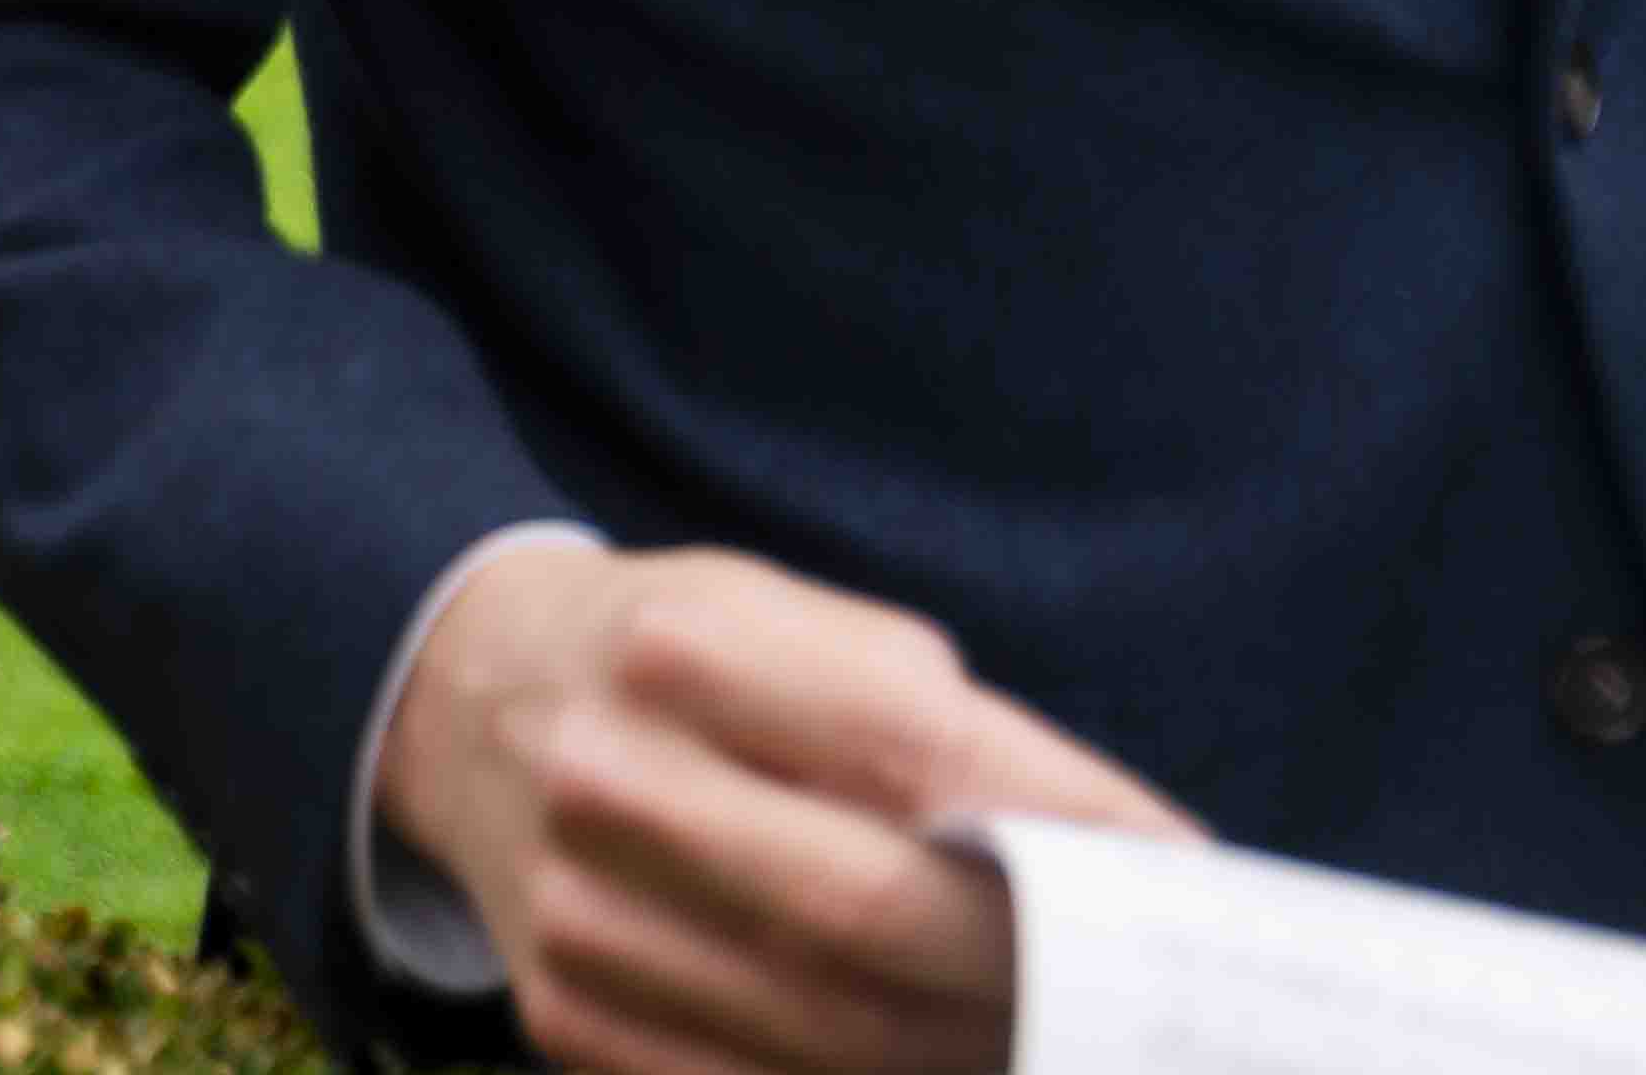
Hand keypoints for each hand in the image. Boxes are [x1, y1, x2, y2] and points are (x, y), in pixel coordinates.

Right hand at [377, 540, 1193, 1074]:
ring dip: (970, 1047)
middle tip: (1140, 993)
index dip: (1065, 820)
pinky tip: (939, 1056)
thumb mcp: (784, 616)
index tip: (1182, 872)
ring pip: (826, 1030)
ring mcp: (574, 909)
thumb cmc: (672, 656)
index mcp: (674, 647)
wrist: (463, 697)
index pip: (913, 748)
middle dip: (1031, 963)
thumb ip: (928, 717)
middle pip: (869, 912)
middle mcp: (606, 775)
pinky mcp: (564, 1012)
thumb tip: (1105, 856)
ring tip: (1062, 1037)